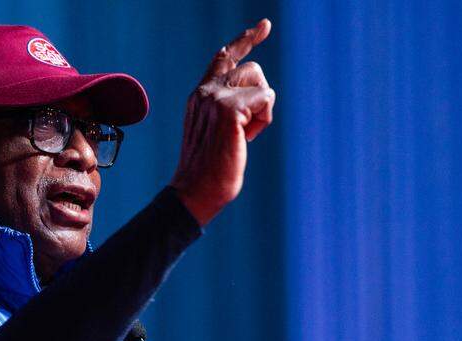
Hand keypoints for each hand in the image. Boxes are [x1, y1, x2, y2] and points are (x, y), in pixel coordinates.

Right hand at [170, 19, 275, 225]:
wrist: (196, 192)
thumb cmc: (211, 171)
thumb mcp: (219, 132)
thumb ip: (229, 110)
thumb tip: (258, 96)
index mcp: (200, 95)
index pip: (224, 58)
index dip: (246, 40)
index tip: (264, 26)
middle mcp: (205, 91)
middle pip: (253, 70)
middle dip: (260, 99)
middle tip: (246, 131)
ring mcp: (215, 98)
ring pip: (261, 83)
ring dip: (262, 112)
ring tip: (244, 136)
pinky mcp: (228, 109)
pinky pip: (266, 99)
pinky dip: (264, 121)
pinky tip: (246, 139)